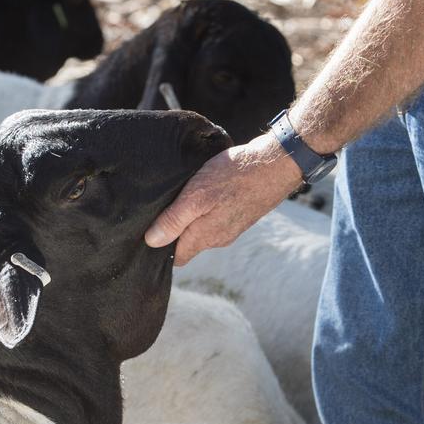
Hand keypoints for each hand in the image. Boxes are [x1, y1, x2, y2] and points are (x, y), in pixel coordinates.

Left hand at [145, 133, 303, 264]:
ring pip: (201, 231)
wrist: (276, 165)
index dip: (160, 248)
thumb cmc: (235, 176)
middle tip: (160, 208)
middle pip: (187, 245)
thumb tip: (152, 242)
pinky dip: (206, 210)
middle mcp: (218, 238)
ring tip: (181, 196)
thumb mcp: (196, 195)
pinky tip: (204, 192)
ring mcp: (231, 228)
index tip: (147, 229)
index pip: (176, 258)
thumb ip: (174, 220)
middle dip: (173, 232)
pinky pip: (215, 219)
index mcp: (205, 237)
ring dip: (190, 219)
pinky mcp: (240, 215)